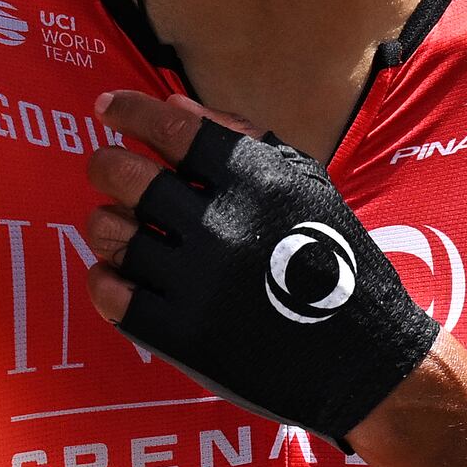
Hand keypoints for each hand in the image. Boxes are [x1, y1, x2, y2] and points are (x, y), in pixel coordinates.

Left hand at [79, 90, 442, 441]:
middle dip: (104, 163)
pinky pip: (111, 294)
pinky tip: (118, 270)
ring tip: (117, 222)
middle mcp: (221, 227)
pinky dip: (104, 276)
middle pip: (126, 176)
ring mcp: (196, 284)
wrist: (363, 360)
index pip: (171, 129)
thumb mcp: (308, 185)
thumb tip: (173, 106)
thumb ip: (243, 139)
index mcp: (256, 181)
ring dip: (103, 220)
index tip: (107, 109)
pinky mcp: (181, 336)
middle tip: (106, 166)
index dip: (128, 111)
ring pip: (111, 233)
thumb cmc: (337, 263)